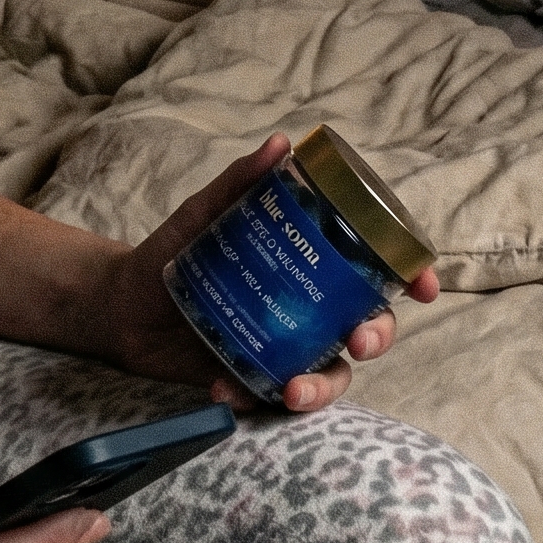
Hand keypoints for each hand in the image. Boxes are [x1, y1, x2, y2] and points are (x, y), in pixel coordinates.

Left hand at [104, 134, 439, 414]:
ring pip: (329, 375)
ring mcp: (283, 347)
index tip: (424, 285)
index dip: (411, 276)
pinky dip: (252, 399)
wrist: (118, 305)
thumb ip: (240, 182)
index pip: (374, 269)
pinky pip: (268, 397)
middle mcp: (308, 307)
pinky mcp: (251, 378)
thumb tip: (281, 144)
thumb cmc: (172, 251)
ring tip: (291, 391)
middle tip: (358, 339)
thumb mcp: (204, 214)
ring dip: (321, 387)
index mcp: (310, 264)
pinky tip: (224, 392)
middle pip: (366, 326)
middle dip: (376, 336)